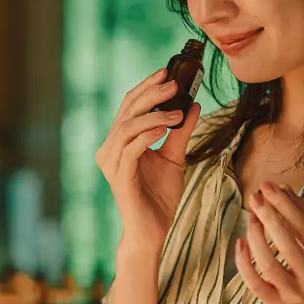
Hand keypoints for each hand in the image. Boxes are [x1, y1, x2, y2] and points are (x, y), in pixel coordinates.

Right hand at [96, 68, 200, 250]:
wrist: (153, 232)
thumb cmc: (159, 197)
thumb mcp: (174, 157)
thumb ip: (180, 132)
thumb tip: (193, 104)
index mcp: (119, 142)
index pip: (129, 106)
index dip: (146, 87)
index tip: (167, 72)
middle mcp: (110, 150)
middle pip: (126, 111)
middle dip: (151, 94)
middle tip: (174, 84)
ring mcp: (112, 164)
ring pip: (127, 127)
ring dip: (154, 115)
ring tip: (177, 111)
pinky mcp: (120, 178)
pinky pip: (131, 149)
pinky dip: (149, 134)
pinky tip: (167, 127)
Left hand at [235, 181, 303, 303]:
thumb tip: (281, 187)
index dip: (284, 205)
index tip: (268, 186)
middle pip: (287, 246)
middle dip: (268, 218)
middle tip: (255, 198)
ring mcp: (295, 294)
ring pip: (269, 265)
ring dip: (255, 237)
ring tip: (251, 218)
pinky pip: (255, 285)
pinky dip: (244, 263)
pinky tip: (241, 243)